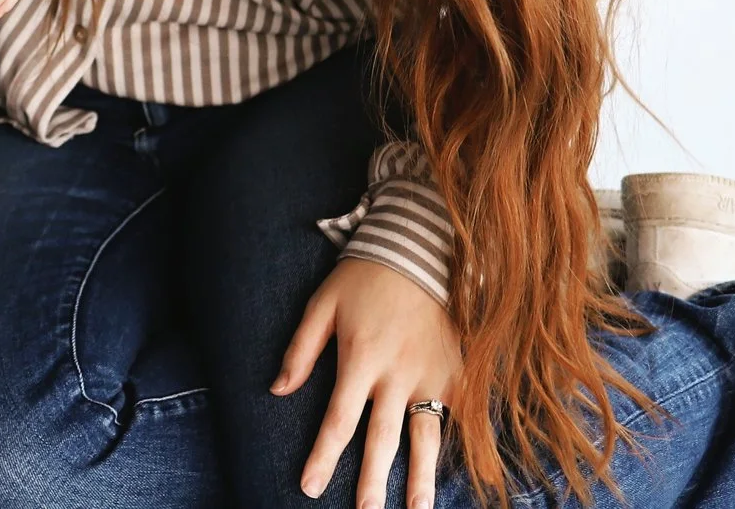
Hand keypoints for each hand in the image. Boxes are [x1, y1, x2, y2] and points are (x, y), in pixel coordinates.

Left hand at [273, 256, 462, 508]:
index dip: (323, 456)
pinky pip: (453, 417)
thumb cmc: (364, 278)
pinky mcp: (457, 373)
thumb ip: (300, 350)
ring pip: (426, 437)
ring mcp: (431, 376)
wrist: (421, 250)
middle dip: (374, 481)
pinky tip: (452, 476)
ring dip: (422, 478)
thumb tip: (278, 390)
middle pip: (383, 438)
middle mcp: (396, 374)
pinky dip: (453, 448)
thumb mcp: (321, 304)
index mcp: (359, 359)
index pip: (338, 420)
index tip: (310, 487)